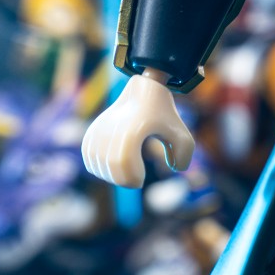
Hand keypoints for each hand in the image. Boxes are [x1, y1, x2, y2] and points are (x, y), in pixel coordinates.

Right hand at [81, 71, 194, 188]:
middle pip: (111, 166)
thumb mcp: (182, 133)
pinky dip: (101, 171)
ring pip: (98, 166)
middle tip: (136, 180)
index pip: (123, 160)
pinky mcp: (91, 134)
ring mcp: (99, 130)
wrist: (143, 92)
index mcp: (133, 128)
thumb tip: (175, 169)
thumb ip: (184, 155)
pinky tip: (114, 168)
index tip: (142, 179)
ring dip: (113, 177)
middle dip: (124, 181)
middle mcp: (112, 128)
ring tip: (127, 173)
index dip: (132, 177)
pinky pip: (90, 162)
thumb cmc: (164, 116)